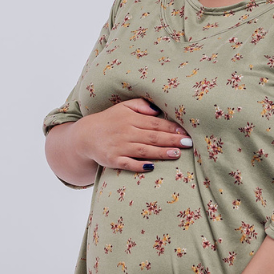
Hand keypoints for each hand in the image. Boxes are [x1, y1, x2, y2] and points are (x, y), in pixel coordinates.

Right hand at [73, 99, 192, 173]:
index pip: (155, 123)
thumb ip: (141, 106)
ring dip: (161, 153)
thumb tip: (158, 109)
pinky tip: (151, 167)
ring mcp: (119, 147)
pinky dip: (139, 165)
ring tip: (177, 154)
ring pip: (144, 150)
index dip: (171, 128)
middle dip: (171, 140)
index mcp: (131, 119)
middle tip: (188, 143)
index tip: (185, 131)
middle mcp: (126, 132)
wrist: (85, 136)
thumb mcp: (123, 107)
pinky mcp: (113, 160)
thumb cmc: (109, 121)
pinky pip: (128, 164)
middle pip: (153, 137)